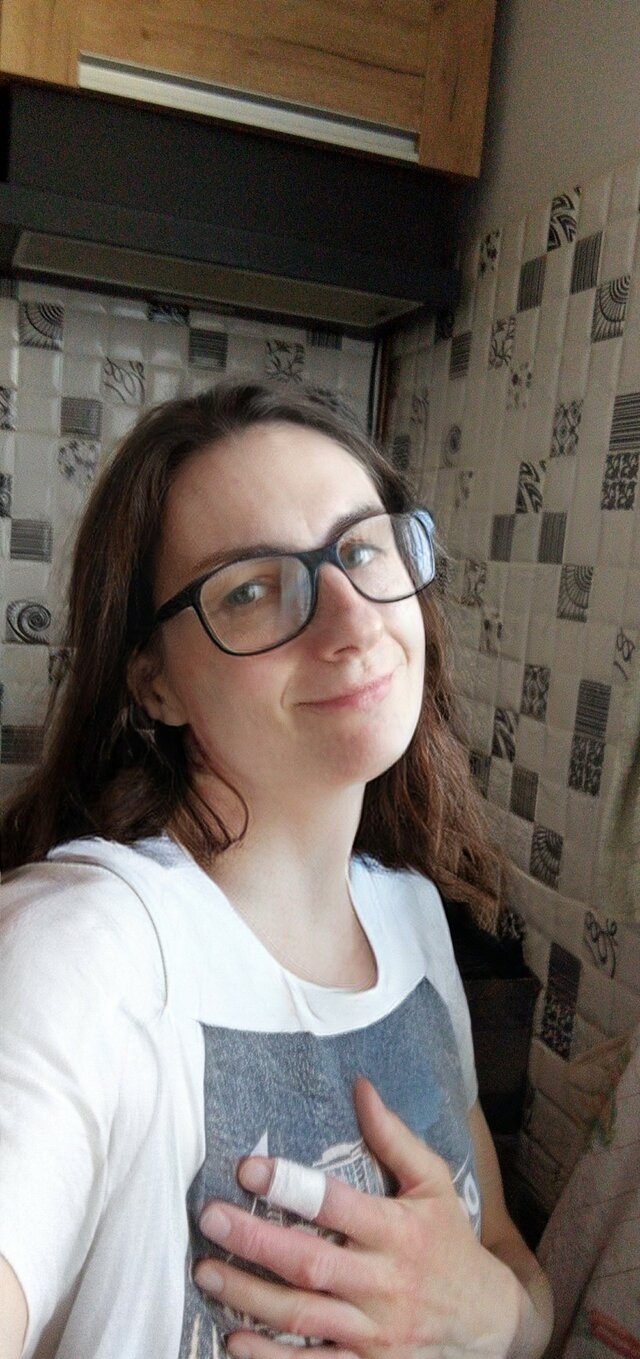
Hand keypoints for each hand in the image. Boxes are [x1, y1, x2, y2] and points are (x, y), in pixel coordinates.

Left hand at [195, 1078, 523, 1357]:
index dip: (292, 1187)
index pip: (337, 1205)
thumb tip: (361, 1088)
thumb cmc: (449, 1241)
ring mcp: (375, 1331)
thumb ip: (395, 1139)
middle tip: (209, 1219)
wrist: (487, 1320)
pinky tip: (234, 1340)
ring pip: (302, 1316)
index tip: (248, 1169)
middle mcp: (384, 1282)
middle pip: (310, 1263)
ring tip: (206, 1273)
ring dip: (249, 1296)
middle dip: (255, 1240)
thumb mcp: (433, 1184)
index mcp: (398, 1231)